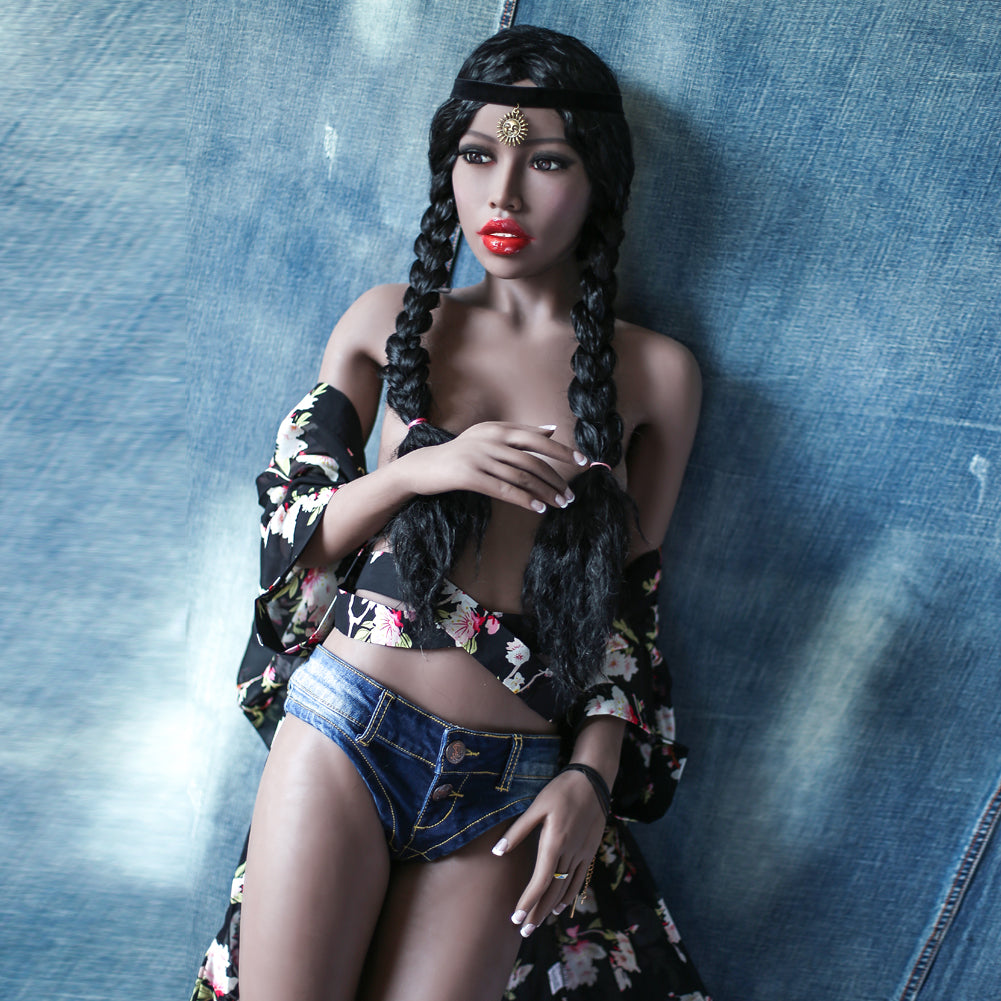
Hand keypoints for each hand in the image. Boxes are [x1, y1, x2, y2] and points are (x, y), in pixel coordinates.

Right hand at [408, 422, 588, 513]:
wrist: (424, 466)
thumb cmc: (460, 453)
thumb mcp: (488, 437)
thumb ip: (518, 432)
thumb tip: (551, 428)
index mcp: (498, 429)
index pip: (537, 439)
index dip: (562, 450)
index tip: (583, 461)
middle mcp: (491, 440)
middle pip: (533, 459)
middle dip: (556, 478)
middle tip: (571, 495)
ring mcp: (480, 457)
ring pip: (522, 477)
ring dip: (545, 493)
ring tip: (560, 505)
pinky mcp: (470, 476)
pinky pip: (505, 490)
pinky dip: (525, 500)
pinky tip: (539, 509)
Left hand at [491, 769, 606, 936]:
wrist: (594, 780)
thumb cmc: (561, 790)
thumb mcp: (537, 806)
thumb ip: (518, 831)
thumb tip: (498, 852)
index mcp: (554, 842)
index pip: (540, 881)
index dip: (528, 901)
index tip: (516, 917)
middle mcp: (570, 852)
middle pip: (553, 891)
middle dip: (537, 913)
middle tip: (524, 931)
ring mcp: (582, 853)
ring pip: (566, 888)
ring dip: (551, 908)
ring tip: (538, 923)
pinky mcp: (590, 850)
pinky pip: (580, 880)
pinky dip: (569, 895)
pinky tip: (561, 904)